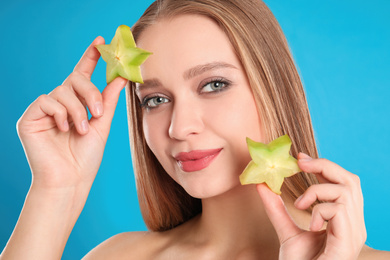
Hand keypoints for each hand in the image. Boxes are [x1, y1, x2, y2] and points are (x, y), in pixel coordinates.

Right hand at [17, 36, 127, 190]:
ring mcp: (43, 110)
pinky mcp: (29, 117)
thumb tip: (121, 76)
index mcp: (76, 104)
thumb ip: (109, 100)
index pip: (82, 75)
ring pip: (62, 91)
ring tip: (82, 130)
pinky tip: (64, 129)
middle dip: (90, 92)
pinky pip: (47, 101)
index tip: (101, 41)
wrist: (70, 180)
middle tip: (98, 112)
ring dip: (78, 110)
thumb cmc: (86, 157)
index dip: (90, 57)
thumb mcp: (102, 124)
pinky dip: (61, 114)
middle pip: (74, 79)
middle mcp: (59, 103)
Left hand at [257, 153, 366, 259]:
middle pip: (351, 180)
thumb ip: (276, 209)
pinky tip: (310, 225)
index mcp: (344, 221)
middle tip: (300, 163)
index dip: (325, 166)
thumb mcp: (286, 231)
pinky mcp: (348, 241)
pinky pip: (339, 209)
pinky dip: (319, 210)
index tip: (300, 158)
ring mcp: (354, 233)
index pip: (344, 183)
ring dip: (316, 191)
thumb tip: (262, 185)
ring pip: (346, 190)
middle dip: (325, 165)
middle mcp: (354, 225)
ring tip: (300, 206)